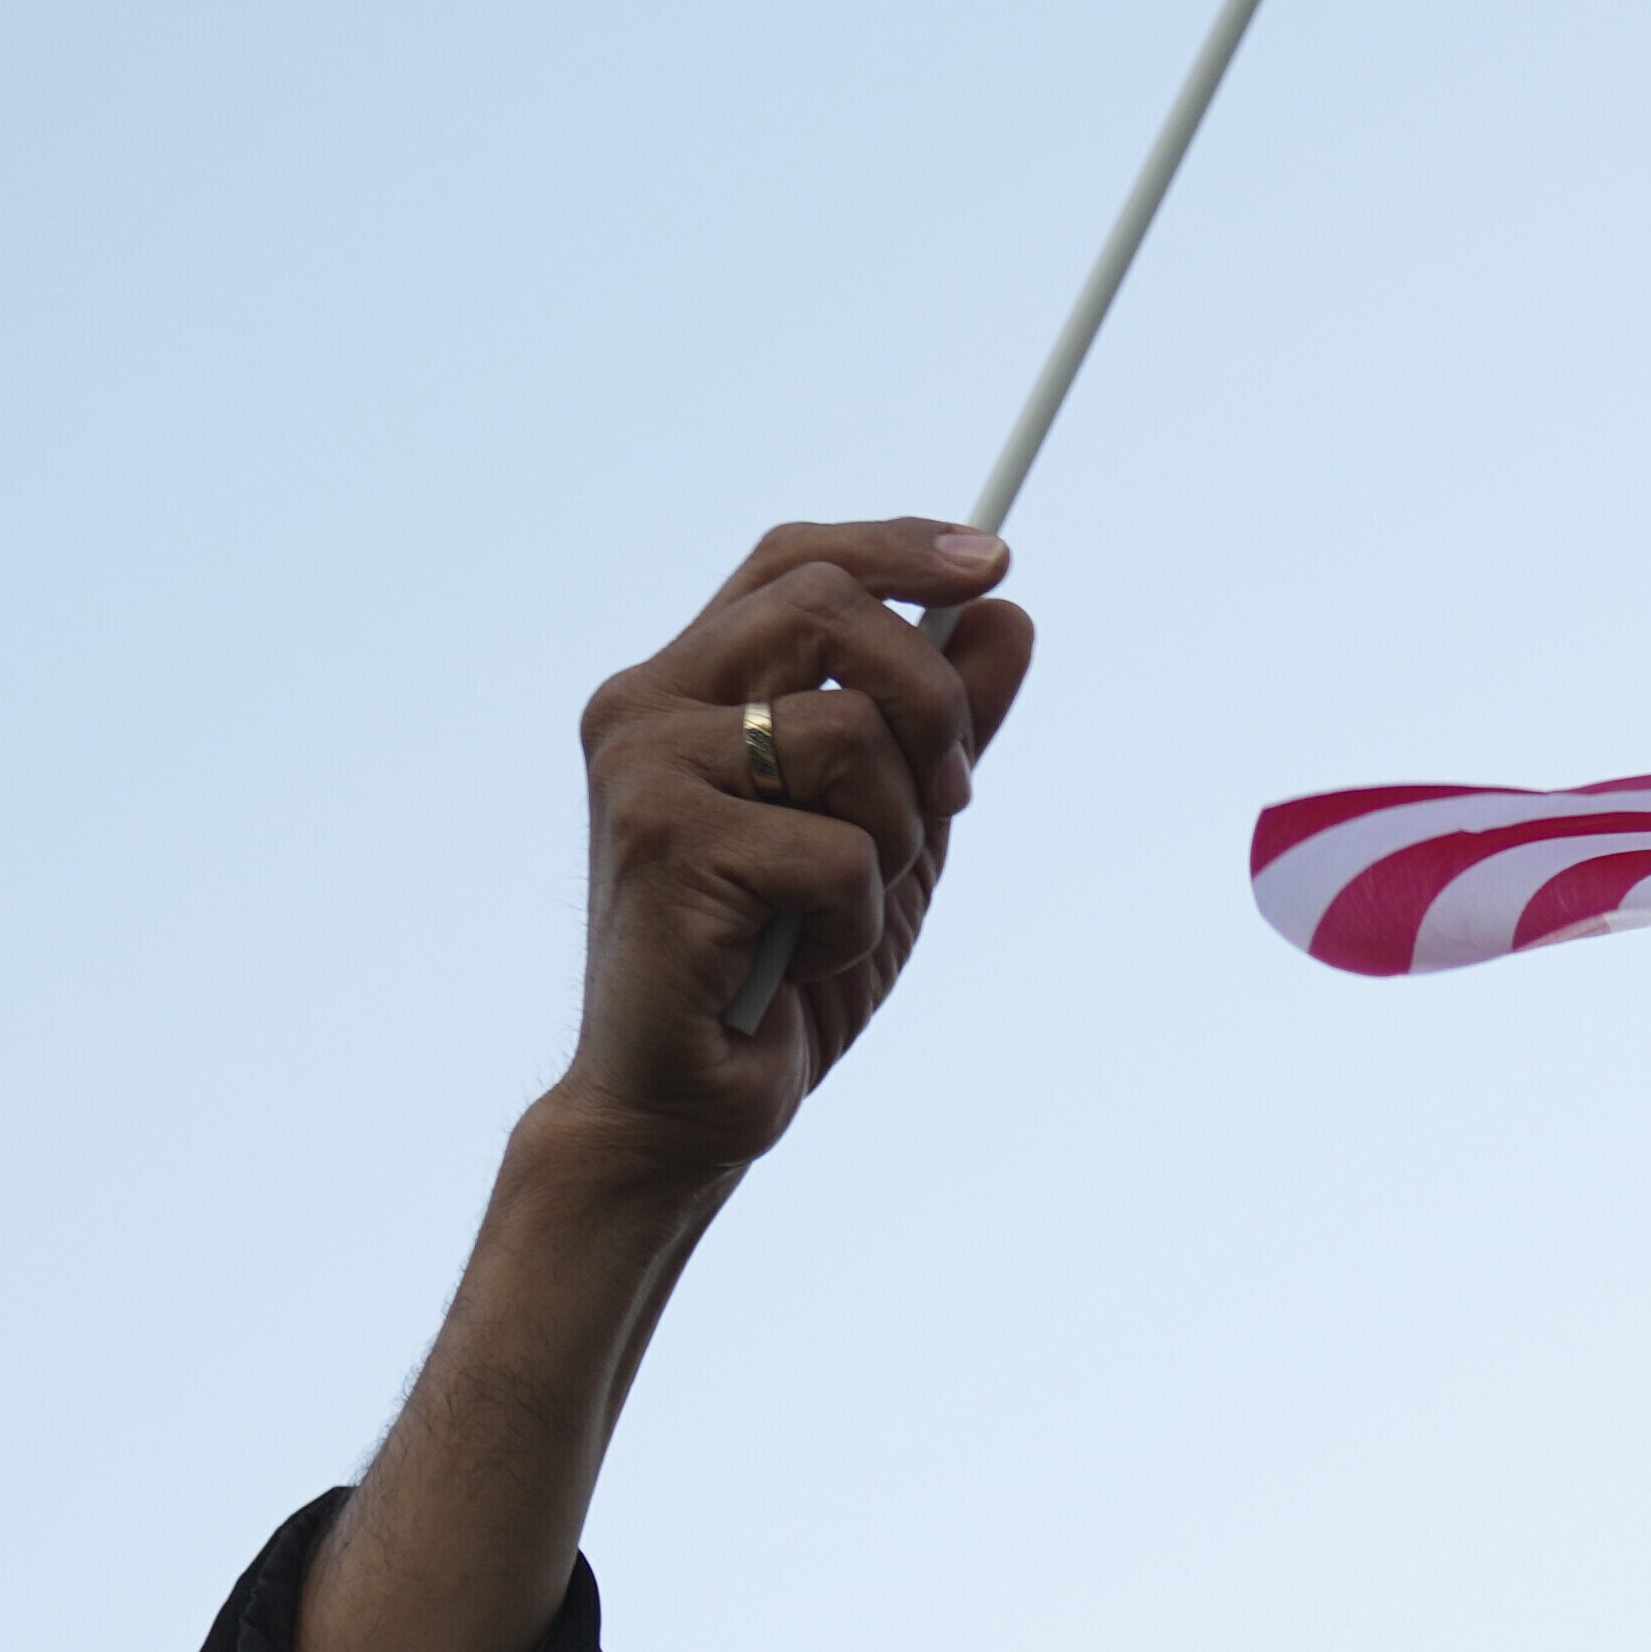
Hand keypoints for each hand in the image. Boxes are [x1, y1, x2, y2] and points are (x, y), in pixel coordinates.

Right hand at [546, 517, 1027, 1189]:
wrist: (690, 1102)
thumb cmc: (784, 968)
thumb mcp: (892, 830)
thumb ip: (942, 729)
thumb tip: (1007, 613)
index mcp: (687, 686)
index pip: (792, 561)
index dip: (898, 549)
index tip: (997, 563)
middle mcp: (646, 705)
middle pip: (829, 610)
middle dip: (932, 702)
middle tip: (951, 796)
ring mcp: (643, 767)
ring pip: (851, 733)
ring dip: (896, 837)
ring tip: (842, 906)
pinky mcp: (662, 844)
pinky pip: (841, 850)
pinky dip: (859, 919)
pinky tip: (803, 958)